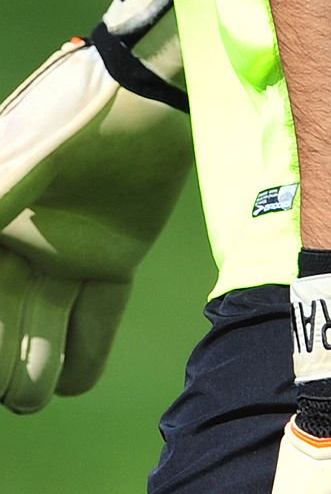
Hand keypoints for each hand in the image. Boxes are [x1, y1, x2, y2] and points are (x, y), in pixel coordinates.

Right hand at [0, 0, 190, 412]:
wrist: (153, 93)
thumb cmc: (78, 110)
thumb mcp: (22, 157)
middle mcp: (22, 236)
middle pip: (6, 313)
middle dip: (4, 358)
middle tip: (14, 397)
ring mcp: (67, 249)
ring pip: (48, 320)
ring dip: (40, 362)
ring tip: (33, 399)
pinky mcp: (113, 256)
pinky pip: (97, 312)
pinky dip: (88, 348)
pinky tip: (75, 384)